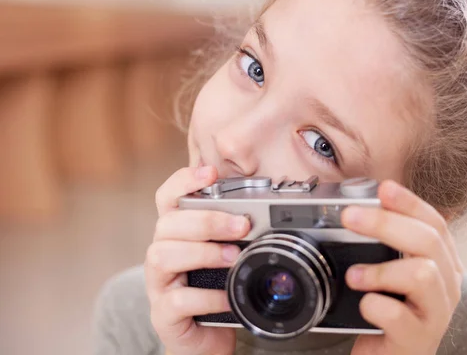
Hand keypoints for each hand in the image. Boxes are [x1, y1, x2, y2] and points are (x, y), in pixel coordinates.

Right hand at [145, 165, 250, 354]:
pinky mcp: (163, 314)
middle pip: (167, 224)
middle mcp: (161, 254)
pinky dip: (206, 297)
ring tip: (233, 258)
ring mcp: (158, 284)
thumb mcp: (225, 256)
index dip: (183, 181)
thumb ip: (234, 232)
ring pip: (162, 256)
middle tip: (242, 225)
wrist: (208, 337)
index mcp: (176, 235)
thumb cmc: (216, 290)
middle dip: (207, 220)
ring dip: (203, 252)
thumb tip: (264, 209)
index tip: (209, 172)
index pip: (167, 198)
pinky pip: (176, 301)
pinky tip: (227, 297)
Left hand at [341, 180, 463, 354]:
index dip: (410, 203)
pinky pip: (399, 316)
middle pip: (428, 241)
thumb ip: (388, 246)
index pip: (436, 224)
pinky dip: (375, 305)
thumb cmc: (391, 313)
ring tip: (354, 276)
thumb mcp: (394, 274)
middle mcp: (448, 286)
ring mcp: (437, 315)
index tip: (384, 188)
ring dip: (381, 269)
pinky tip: (364, 305)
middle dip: (385, 223)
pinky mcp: (418, 340)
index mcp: (444, 264)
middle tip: (349, 217)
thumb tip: (360, 209)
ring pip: (423, 274)